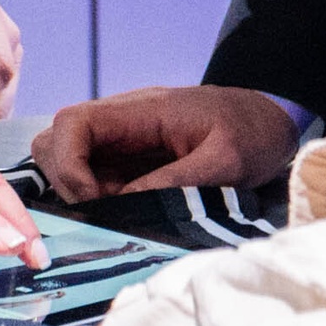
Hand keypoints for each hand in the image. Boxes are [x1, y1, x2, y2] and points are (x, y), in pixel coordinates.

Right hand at [32, 86, 301, 202]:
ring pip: (66, 157)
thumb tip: (125, 205)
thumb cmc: (252, 134)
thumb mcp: (226, 161)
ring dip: (76, 192)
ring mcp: (121, 140)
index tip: (94, 201)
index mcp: (141, 110)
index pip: (72, 122)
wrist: (269, 121)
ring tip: (113, 215)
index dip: (68, 164)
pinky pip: (91, 175)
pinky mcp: (127, 160)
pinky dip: (93, 199)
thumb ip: (178, 182)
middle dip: (65, 180)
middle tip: (101, 213)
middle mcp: (121, 121)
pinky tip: (122, 215)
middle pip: (56, 138)